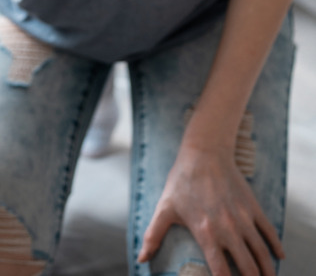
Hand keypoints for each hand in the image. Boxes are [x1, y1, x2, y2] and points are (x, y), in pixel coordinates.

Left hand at [137, 145, 284, 275]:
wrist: (204, 154)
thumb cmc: (182, 181)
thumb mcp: (164, 209)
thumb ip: (153, 236)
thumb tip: (141, 259)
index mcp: (205, 232)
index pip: (220, 269)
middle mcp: (228, 228)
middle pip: (247, 265)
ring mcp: (243, 218)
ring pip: (261, 252)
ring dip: (267, 269)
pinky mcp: (253, 207)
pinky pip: (269, 231)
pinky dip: (276, 246)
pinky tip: (278, 257)